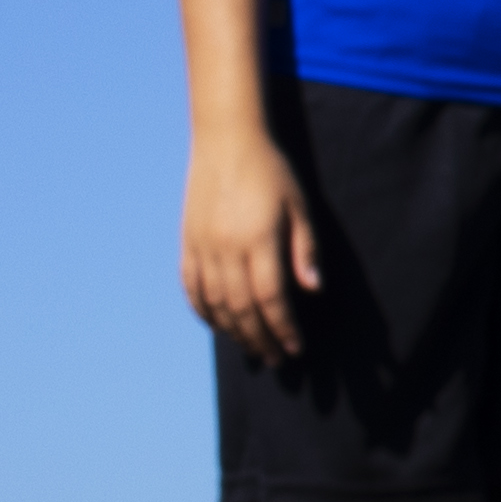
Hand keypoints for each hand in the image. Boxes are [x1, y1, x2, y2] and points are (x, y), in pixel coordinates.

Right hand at [182, 125, 324, 365]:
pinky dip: (204, 311)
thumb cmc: (273, 172)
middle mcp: (225, 248)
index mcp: (258, 240)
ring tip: (254, 348)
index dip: (283, 329)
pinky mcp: (187, 243)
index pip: (271, 299)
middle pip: (242, 308)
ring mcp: (201, 247)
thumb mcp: (300, 207)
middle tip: (277, 360)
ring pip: (215, 303)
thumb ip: (305, 250)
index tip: (296, 349)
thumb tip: (313, 292)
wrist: (226, 141)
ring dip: (234, 331)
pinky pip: (191, 287)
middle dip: (261, 339)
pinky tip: (219, 325)